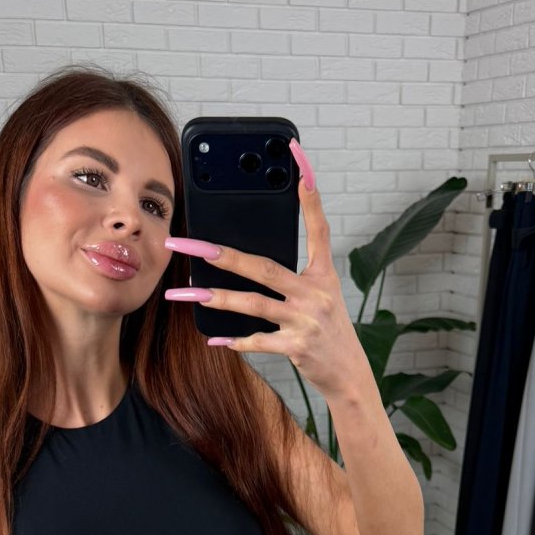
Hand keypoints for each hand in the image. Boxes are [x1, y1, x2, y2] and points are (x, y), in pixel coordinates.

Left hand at [163, 138, 365, 400]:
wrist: (349, 375)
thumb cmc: (329, 332)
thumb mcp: (322, 296)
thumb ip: (293, 278)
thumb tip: (249, 262)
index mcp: (323, 275)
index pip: (318, 226)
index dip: (310, 193)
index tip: (299, 159)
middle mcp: (315, 293)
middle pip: (263, 267)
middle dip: (222, 255)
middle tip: (188, 245)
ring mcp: (306, 320)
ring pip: (253, 304)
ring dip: (216, 299)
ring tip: (184, 293)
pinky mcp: (297, 346)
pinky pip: (259, 341)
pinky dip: (236, 341)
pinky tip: (214, 339)